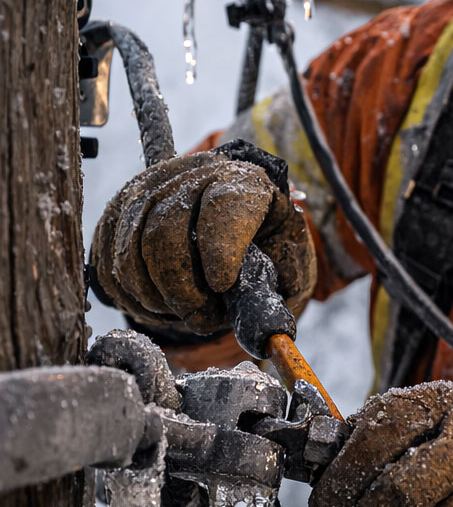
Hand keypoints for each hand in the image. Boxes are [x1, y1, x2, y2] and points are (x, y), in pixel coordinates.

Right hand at [90, 147, 315, 335]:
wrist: (232, 226)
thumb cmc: (264, 248)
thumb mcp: (288, 265)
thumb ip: (276, 291)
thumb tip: (266, 331)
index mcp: (243, 180)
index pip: (225, 204)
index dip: (220, 247)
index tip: (223, 284)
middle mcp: (189, 174)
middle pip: (165, 229)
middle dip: (182, 287)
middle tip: (202, 317)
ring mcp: (146, 190)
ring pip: (131, 248)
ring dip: (156, 296)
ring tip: (185, 312)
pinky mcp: (117, 215)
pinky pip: (111, 263)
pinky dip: (134, 297)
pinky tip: (161, 306)